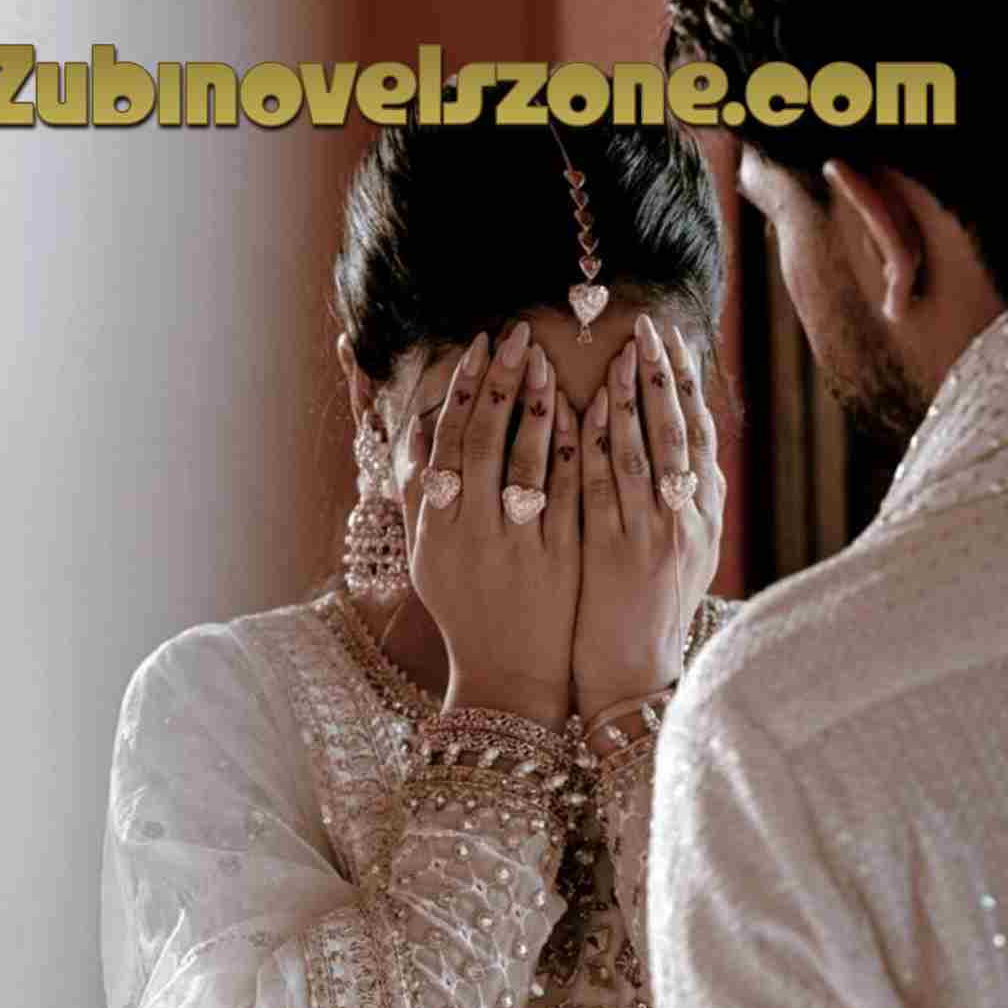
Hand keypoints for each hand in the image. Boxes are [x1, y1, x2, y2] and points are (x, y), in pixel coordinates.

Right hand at [403, 322, 580, 732]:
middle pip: (482, 441)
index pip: (446, 443)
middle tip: (514, 333)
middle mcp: (470, 532)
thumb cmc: (469, 608)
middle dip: (498, 381)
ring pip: (525, 462)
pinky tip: (586, 415)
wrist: (508, 674)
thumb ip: (425, 496)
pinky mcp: (558, 559)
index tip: (476, 348)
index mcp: (436, 528)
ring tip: (547, 362)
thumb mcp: (432, 556)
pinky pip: (566, 494)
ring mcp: (516, 545)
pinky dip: (573, 452)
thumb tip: (420, 430)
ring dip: (537, 406)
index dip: (460, 391)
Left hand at [572, 315, 724, 724]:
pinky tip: (581, 411)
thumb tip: (696, 457)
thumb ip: (690, 506)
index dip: (686, 384)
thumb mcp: (688, 558)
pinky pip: (600, 487)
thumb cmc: (652, 615)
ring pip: (641, 452)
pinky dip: (592, 445)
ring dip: (630, 399)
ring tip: (621, 354)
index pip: (699, 434)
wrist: (632, 675)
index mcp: (703, 515)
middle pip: (677, 433)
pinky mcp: (611, 553)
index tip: (673, 340)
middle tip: (648, 328)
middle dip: (662, 376)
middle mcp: (684, 520)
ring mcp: (649, 535)